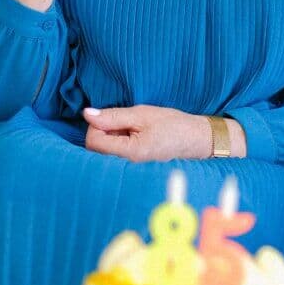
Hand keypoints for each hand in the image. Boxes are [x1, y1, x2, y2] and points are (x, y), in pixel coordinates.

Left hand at [82, 105, 212, 162]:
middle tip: (125, 123)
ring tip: (131, 130)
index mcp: (130, 153)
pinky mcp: (132, 169)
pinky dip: (118, 144)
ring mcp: (130, 170)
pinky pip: (114, 157)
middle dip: (103, 132)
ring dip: (111, 138)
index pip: (93, 141)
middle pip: (95, 149)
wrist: (196, 140)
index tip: (113, 117)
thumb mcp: (142, 114)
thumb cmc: (173, 125)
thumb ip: (113, 116)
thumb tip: (87, 114)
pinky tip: (133, 138)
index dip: (96, 125)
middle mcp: (127, 167)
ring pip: (104, 153)